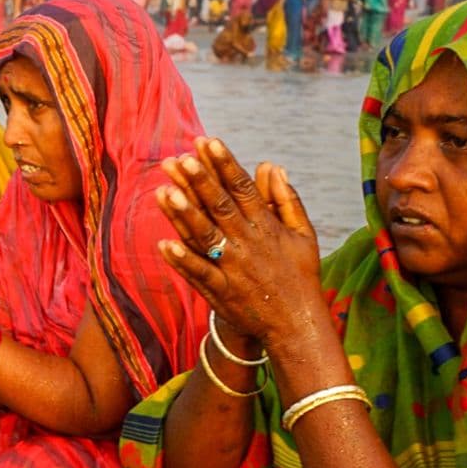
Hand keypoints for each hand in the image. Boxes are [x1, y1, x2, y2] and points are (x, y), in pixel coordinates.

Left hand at [155, 137, 322, 346]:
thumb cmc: (301, 276)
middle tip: (180, 159)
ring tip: (165, 191)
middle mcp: (249, 244)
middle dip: (200, 182)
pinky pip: (200, 274)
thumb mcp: (303, 234)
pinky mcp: (222, 293)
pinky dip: (182, 260)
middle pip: (220, 208)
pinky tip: (163, 244)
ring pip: (206, 237)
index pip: (242, 189)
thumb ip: (286, 199)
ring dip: (184, 215)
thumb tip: (272, 165)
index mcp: (267, 226)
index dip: (224, 164)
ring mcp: (234, 269)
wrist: (298, 325)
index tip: (207, 142)